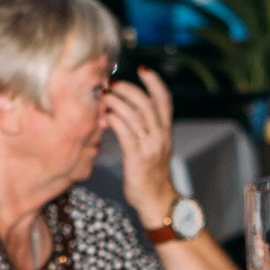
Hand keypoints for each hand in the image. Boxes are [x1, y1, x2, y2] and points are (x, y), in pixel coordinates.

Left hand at [104, 68, 178, 223]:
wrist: (156, 200)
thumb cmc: (150, 173)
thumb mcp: (152, 147)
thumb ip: (143, 128)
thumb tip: (123, 109)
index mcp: (165, 131)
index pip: (164, 100)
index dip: (155, 82)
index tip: (143, 68)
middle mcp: (161, 136)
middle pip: (146, 103)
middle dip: (127, 89)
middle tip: (111, 84)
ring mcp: (150, 147)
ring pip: (135, 115)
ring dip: (117, 102)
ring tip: (103, 97)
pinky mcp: (138, 159)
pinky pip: (126, 133)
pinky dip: (114, 121)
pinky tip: (105, 116)